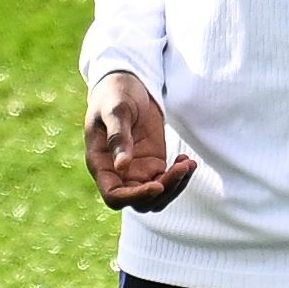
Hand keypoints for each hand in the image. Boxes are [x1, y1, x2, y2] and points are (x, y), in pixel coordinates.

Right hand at [84, 70, 193, 209]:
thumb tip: (122, 167)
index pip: (114, 196)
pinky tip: (187, 160)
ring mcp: (136, 171)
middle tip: (181, 168)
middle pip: (140, 201)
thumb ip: (118, 137)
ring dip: (176, 185)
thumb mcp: (115, 111)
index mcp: (100, 164)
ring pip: (157, 196)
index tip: (157, 185)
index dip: (134, 197)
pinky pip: (168, 182)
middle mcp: (117, 173)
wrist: (127, 85)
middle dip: (163, 190)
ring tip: (188, 163)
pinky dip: (180, 176)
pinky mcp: (153, 164)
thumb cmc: (114, 95)